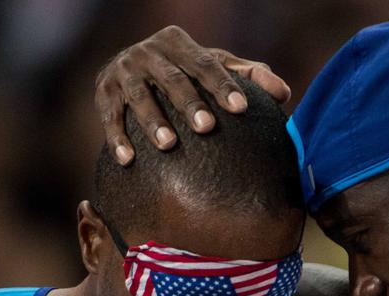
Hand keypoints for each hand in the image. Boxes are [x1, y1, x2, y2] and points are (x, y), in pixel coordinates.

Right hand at [94, 25, 291, 164]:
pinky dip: (117, 138)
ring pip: (139, 97)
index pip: (205, 64)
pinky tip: (128, 160)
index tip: (240, 109)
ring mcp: (123, 72)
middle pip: (172, 79)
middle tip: (207, 128)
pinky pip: (110, 117)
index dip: (223, 85)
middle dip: (189, 103)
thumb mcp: (213, 67)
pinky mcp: (103, 94)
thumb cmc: (185, 72)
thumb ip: (249, 76)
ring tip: (168, 144)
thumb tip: (284, 94)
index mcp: (178, 43)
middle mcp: (147, 52)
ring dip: (152, 121)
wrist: (130, 68)